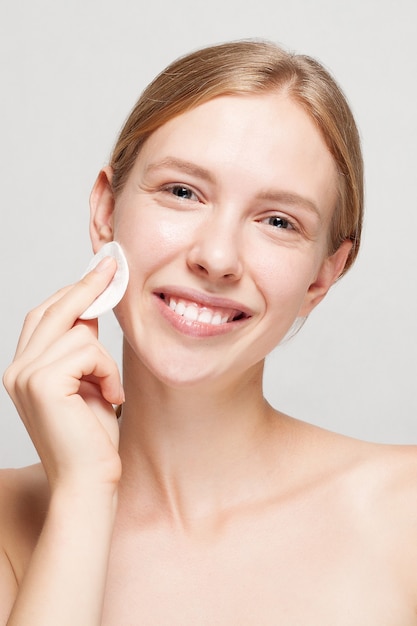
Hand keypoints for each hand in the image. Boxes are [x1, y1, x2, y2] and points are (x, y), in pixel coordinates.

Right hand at [3, 257, 123, 491]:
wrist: (89, 482)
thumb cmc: (92, 438)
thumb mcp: (87, 382)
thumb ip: (81, 347)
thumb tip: (92, 309)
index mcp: (23, 369)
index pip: (45, 316)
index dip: (73, 291)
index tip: (100, 270)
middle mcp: (16, 369)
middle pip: (54, 310)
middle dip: (88, 287)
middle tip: (113, 267)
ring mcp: (24, 375)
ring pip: (79, 331)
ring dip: (105, 359)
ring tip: (109, 390)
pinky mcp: (42, 383)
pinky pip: (88, 351)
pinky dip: (108, 372)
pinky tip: (110, 398)